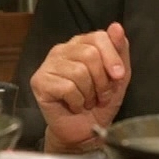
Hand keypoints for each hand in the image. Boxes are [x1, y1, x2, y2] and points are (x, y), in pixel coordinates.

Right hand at [30, 22, 130, 152]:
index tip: (118, 76)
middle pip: (90, 54)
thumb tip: (116, 27)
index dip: (112, 58)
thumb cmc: (99, 103)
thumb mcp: (118, 77)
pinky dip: (77, 101)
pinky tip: (74, 105)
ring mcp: (48, 65)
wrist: (84, 132)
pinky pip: (67, 87)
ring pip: (79, 72)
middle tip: (100, 95)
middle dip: (101, 80)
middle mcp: (62, 50)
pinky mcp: (39, 81)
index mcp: (81, 43)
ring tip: (87, 101)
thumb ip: (119, 50)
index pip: (100, 37)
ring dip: (89, 93)